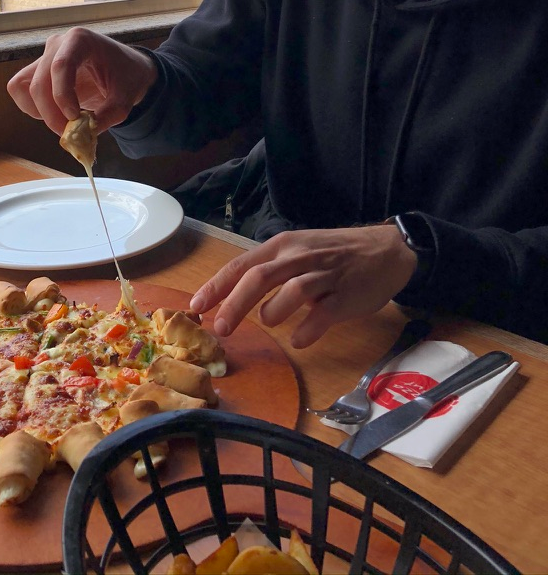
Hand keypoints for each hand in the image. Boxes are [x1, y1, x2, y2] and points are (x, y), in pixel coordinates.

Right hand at [6, 27, 158, 135]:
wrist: (126, 70)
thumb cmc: (127, 77)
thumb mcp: (126, 98)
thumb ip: (108, 116)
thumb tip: (82, 135)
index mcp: (81, 40)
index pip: (61, 66)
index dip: (63, 96)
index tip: (75, 119)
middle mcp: (57, 44)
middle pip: (39, 82)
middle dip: (51, 114)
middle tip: (70, 133)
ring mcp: (44, 56)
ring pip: (23, 86)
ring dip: (39, 111)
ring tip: (64, 123)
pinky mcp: (37, 70)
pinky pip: (19, 90)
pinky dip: (33, 108)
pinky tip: (57, 114)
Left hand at [189, 225, 417, 348]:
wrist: (387, 249)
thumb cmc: (336, 253)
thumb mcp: (299, 250)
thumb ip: (271, 270)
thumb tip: (236, 295)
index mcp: (283, 245)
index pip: (242, 264)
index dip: (217, 285)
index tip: (196, 306)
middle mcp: (300, 256)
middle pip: (260, 277)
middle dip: (235, 303)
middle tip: (220, 327)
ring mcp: (325, 275)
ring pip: (291, 290)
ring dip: (272, 311)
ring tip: (268, 323)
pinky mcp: (346, 295)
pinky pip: (323, 314)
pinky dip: (307, 329)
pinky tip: (299, 339)